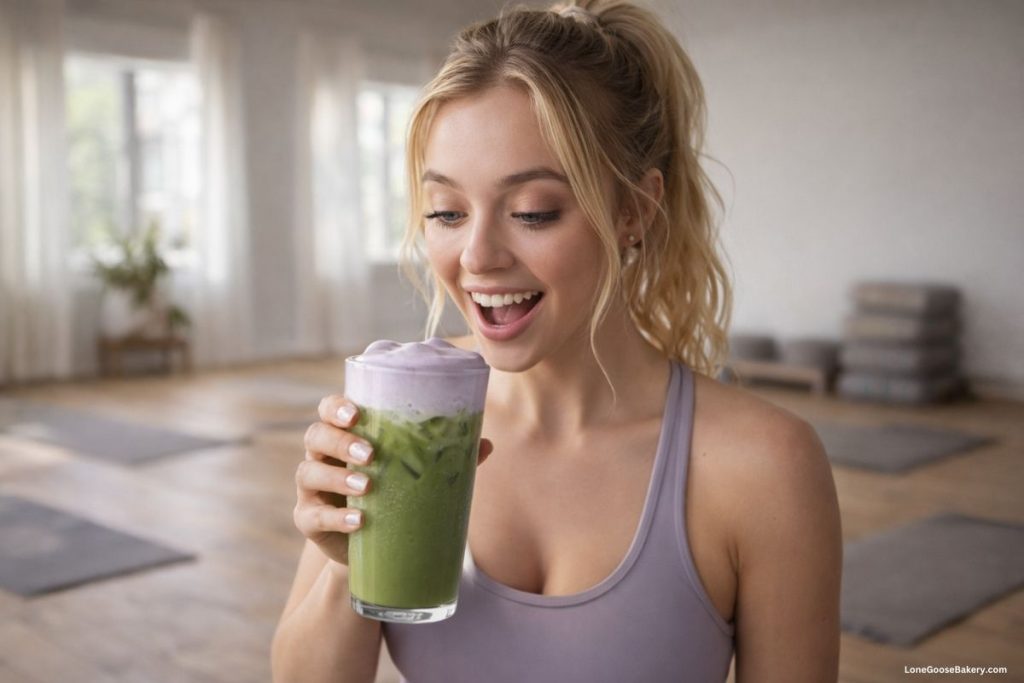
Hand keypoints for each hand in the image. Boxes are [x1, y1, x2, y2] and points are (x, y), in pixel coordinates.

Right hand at [293, 395, 493, 565]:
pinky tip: (359, 520)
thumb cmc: (393, 497)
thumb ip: (445, 459)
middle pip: (316, 436)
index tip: (356, 413)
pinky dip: (336, 517)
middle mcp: (321, 457)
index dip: (336, 407)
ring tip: (368, 485)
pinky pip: (313, 515)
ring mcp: (311, 489)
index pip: (329, 410)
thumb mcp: (416, 475)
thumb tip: (486, 444)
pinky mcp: (309, 520)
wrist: (374, 549)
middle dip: (340, 440)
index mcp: (344, 436)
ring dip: (338, 476)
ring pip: (309, 472)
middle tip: (370, 453)